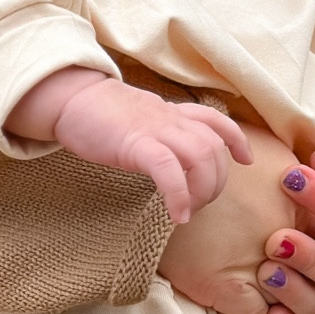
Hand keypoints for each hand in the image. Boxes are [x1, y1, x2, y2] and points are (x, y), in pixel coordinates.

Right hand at [9, 69, 250, 225]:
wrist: (69, 99)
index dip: (236, 139)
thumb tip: (165, 156)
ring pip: (200, 156)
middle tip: (199, 203)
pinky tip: (176, 214)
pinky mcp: (135, 143)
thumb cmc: (97, 115)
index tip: (245, 159)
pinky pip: (168, 169)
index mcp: (169, 114)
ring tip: (189, 210)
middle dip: (216, 181)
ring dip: (202, 191)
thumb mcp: (136, 120)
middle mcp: (169, 119)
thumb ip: (155, 133)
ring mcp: (154, 129)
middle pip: (213, 147)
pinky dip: (178, 195)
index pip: (214, 120)